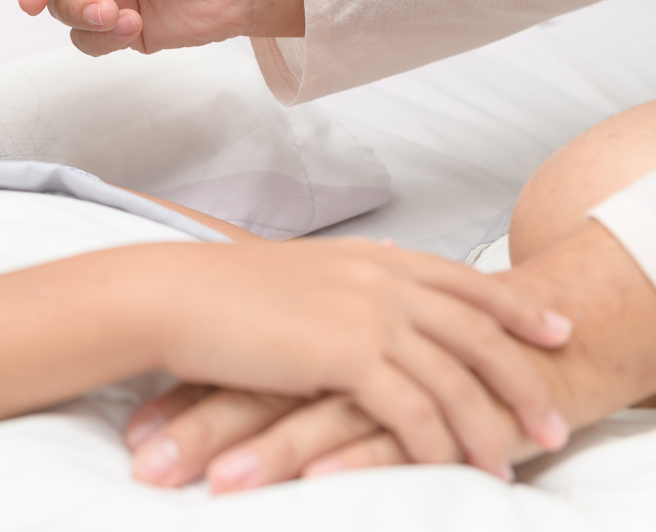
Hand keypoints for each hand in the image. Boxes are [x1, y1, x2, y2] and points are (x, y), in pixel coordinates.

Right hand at [148, 240, 571, 476]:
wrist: (172, 296)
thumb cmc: (219, 288)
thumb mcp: (299, 266)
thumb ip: (350, 267)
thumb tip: (385, 253)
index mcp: (369, 256)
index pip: (461, 280)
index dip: (512, 306)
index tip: (549, 328)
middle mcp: (379, 277)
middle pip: (477, 331)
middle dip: (521, 378)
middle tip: (550, 419)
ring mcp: (367, 313)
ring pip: (454, 378)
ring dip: (487, 425)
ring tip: (507, 462)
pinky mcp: (346, 353)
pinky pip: (414, 410)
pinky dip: (438, 444)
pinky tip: (450, 467)